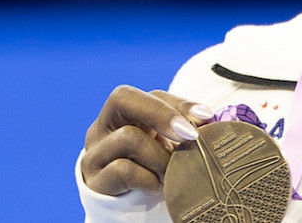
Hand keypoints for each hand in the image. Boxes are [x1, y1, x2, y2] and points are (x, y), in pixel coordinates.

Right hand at [81, 85, 212, 195]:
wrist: (125, 208)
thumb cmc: (151, 170)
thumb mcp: (165, 146)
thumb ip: (181, 129)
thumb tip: (208, 120)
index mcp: (122, 114)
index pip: (149, 93)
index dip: (179, 102)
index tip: (206, 116)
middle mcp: (101, 128)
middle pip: (123, 98)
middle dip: (161, 113)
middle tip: (189, 136)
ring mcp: (94, 153)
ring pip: (128, 136)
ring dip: (160, 157)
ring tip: (173, 173)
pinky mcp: (95, 180)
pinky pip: (124, 169)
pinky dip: (149, 178)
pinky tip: (159, 187)